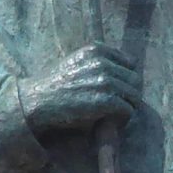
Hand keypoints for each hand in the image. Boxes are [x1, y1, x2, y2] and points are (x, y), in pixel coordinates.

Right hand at [18, 45, 140, 135]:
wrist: (37, 103)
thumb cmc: (54, 86)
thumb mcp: (75, 62)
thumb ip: (97, 62)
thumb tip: (123, 73)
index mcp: (96, 50)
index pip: (130, 63)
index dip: (126, 79)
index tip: (118, 91)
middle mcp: (103, 62)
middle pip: (135, 79)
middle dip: (129, 95)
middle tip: (119, 108)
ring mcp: (105, 81)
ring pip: (135, 95)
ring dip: (127, 108)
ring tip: (115, 116)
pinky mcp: (106, 100)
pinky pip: (128, 110)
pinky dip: (123, 119)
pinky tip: (111, 123)